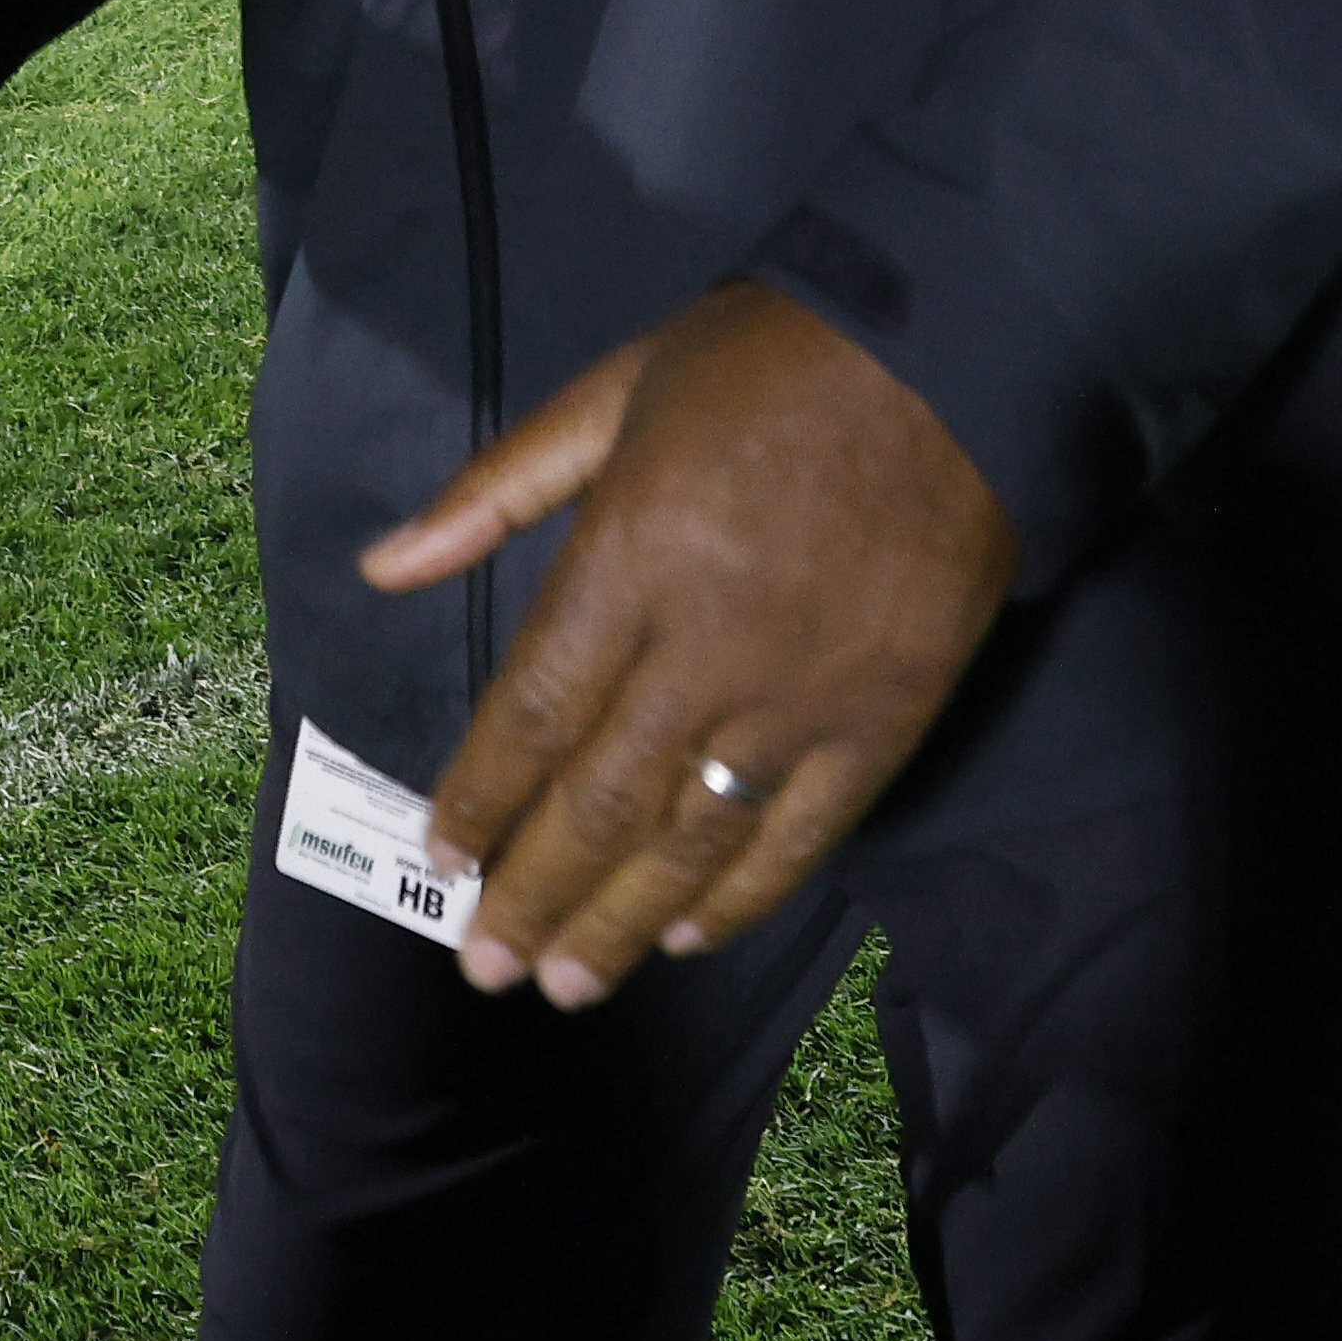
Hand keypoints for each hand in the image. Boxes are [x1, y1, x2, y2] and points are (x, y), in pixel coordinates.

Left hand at [358, 280, 1017, 1013]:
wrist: (957, 355)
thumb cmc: (766, 361)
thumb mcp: (611, 390)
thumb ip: (495, 491)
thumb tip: (383, 566)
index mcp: (628, 559)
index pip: (532, 711)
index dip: (482, 798)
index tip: (444, 859)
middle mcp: (706, 644)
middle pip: (602, 798)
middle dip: (537, 894)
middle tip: (488, 967)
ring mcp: (801, 691)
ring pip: (695, 836)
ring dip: (626, 921)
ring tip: (570, 985)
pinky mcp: (885, 716)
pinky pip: (803, 830)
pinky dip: (746, 892)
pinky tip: (691, 933)